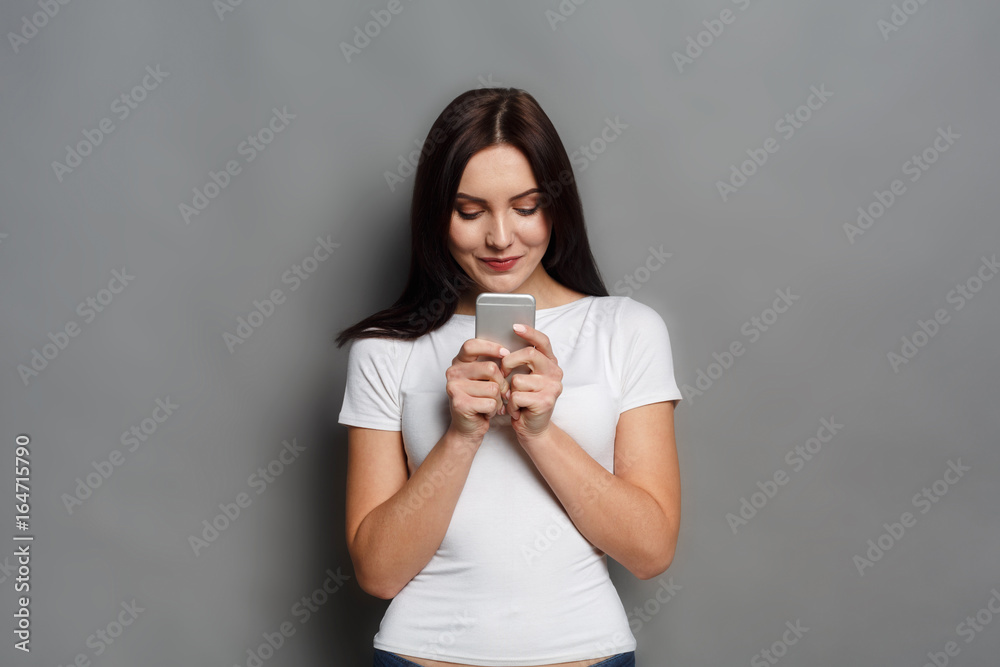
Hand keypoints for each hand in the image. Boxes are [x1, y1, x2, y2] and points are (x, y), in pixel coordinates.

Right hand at [445, 337, 511, 442]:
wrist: (468, 428)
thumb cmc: (479, 400)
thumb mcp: (483, 378)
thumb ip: (490, 364)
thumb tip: (507, 354)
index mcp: (459, 362)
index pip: (472, 345)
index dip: (491, 347)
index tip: (505, 353)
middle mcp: (453, 373)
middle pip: (490, 368)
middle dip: (502, 383)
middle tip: (501, 393)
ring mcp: (454, 388)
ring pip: (493, 388)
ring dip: (498, 399)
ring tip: (491, 404)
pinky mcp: (460, 404)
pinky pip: (490, 402)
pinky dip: (494, 410)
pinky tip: (487, 412)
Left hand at [500, 323, 561, 440]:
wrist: (532, 429)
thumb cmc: (524, 401)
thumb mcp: (524, 378)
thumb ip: (521, 362)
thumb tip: (504, 344)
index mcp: (550, 363)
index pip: (542, 341)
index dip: (529, 332)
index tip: (514, 327)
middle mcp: (555, 372)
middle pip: (529, 354)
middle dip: (509, 363)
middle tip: (503, 373)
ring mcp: (553, 387)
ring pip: (518, 379)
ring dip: (509, 392)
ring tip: (515, 401)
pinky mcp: (546, 401)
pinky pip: (516, 396)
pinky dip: (511, 405)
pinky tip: (517, 410)